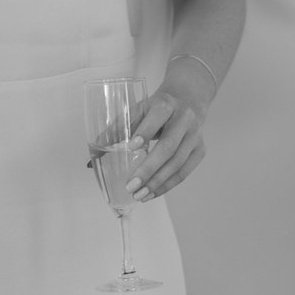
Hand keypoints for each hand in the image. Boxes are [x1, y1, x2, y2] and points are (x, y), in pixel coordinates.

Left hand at [120, 84, 207, 202]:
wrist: (188, 100)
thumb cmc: (157, 108)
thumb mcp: (138, 109)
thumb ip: (118, 127)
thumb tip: (94, 153)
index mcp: (167, 103)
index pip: (158, 115)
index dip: (146, 130)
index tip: (132, 147)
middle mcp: (184, 118)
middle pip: (169, 146)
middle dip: (149, 168)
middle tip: (131, 185)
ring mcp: (195, 135)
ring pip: (177, 162)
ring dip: (157, 182)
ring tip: (139, 195)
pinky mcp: (200, 150)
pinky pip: (184, 172)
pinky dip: (167, 185)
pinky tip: (152, 193)